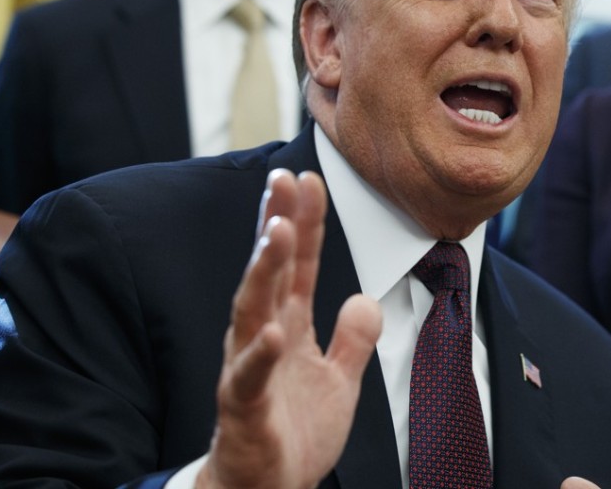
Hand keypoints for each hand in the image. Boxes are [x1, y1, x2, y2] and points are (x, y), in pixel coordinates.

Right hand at [197, 169, 382, 488]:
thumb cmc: (295, 432)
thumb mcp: (339, 380)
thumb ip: (353, 339)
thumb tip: (365, 298)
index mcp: (288, 326)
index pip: (298, 265)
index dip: (304, 223)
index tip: (308, 179)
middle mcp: (263, 338)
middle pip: (270, 273)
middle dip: (277, 224)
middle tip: (284, 180)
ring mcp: (249, 370)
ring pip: (252, 311)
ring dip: (264, 271)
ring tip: (278, 232)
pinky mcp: (244, 409)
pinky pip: (250, 378)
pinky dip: (260, 354)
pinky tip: (274, 330)